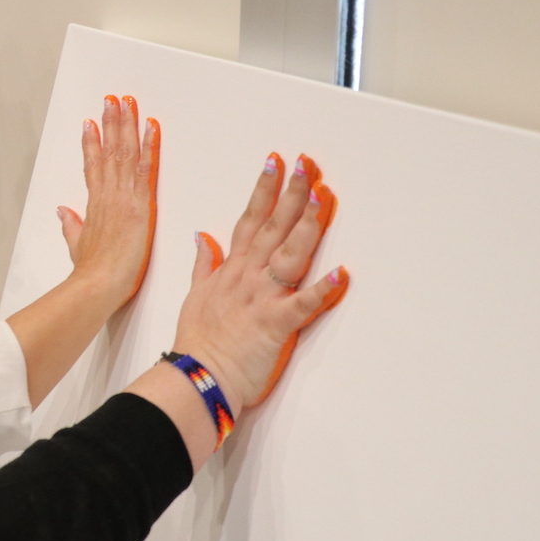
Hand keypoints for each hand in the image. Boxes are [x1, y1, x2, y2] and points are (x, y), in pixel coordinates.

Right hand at [57, 95, 158, 308]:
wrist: (98, 284)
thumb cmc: (90, 273)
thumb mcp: (77, 245)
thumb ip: (71, 226)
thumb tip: (62, 211)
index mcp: (95, 205)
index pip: (93, 166)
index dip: (91, 143)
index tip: (90, 124)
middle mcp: (107, 195)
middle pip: (108, 151)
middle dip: (110, 123)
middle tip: (112, 100)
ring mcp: (122, 197)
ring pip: (124, 152)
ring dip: (126, 125)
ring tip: (126, 102)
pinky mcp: (139, 203)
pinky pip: (145, 167)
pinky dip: (148, 145)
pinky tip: (150, 126)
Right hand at [170, 153, 348, 415]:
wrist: (197, 378)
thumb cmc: (199, 342)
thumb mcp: (196, 295)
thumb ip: (204, 263)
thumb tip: (202, 236)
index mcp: (232, 270)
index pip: (250, 220)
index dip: (264, 190)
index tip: (275, 162)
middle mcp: (248, 277)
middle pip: (272, 227)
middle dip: (290, 194)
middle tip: (306, 164)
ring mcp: (261, 298)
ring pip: (287, 254)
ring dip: (305, 226)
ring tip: (321, 197)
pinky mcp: (274, 324)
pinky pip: (302, 305)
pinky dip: (322, 291)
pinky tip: (343, 273)